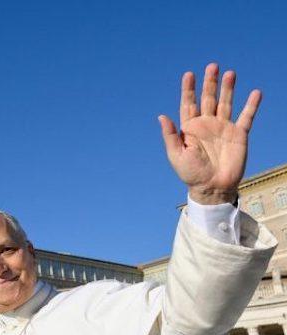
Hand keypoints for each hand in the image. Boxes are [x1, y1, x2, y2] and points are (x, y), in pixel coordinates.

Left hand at [158, 63, 261, 203]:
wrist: (212, 187)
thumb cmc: (191, 173)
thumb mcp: (176, 154)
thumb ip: (170, 135)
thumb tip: (161, 116)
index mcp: (190, 128)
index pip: (188, 104)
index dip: (188, 89)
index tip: (189, 74)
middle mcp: (206, 124)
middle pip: (208, 98)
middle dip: (209, 83)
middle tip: (212, 66)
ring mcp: (223, 128)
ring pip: (226, 103)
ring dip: (228, 88)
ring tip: (230, 73)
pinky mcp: (238, 135)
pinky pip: (246, 117)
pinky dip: (251, 105)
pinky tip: (255, 93)